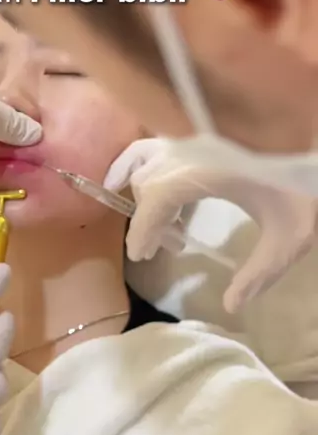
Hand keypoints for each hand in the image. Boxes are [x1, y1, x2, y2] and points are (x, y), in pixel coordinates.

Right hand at [105, 138, 317, 312]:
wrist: (317, 148)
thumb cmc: (304, 189)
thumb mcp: (289, 238)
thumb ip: (260, 273)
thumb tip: (232, 304)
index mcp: (207, 170)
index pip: (156, 199)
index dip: (144, 230)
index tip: (141, 256)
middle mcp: (192, 147)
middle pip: (149, 183)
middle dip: (151, 219)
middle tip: (174, 245)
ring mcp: (195, 134)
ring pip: (148, 162)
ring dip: (148, 193)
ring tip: (169, 220)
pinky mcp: (201, 130)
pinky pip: (157, 143)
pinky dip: (139, 161)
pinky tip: (134, 177)